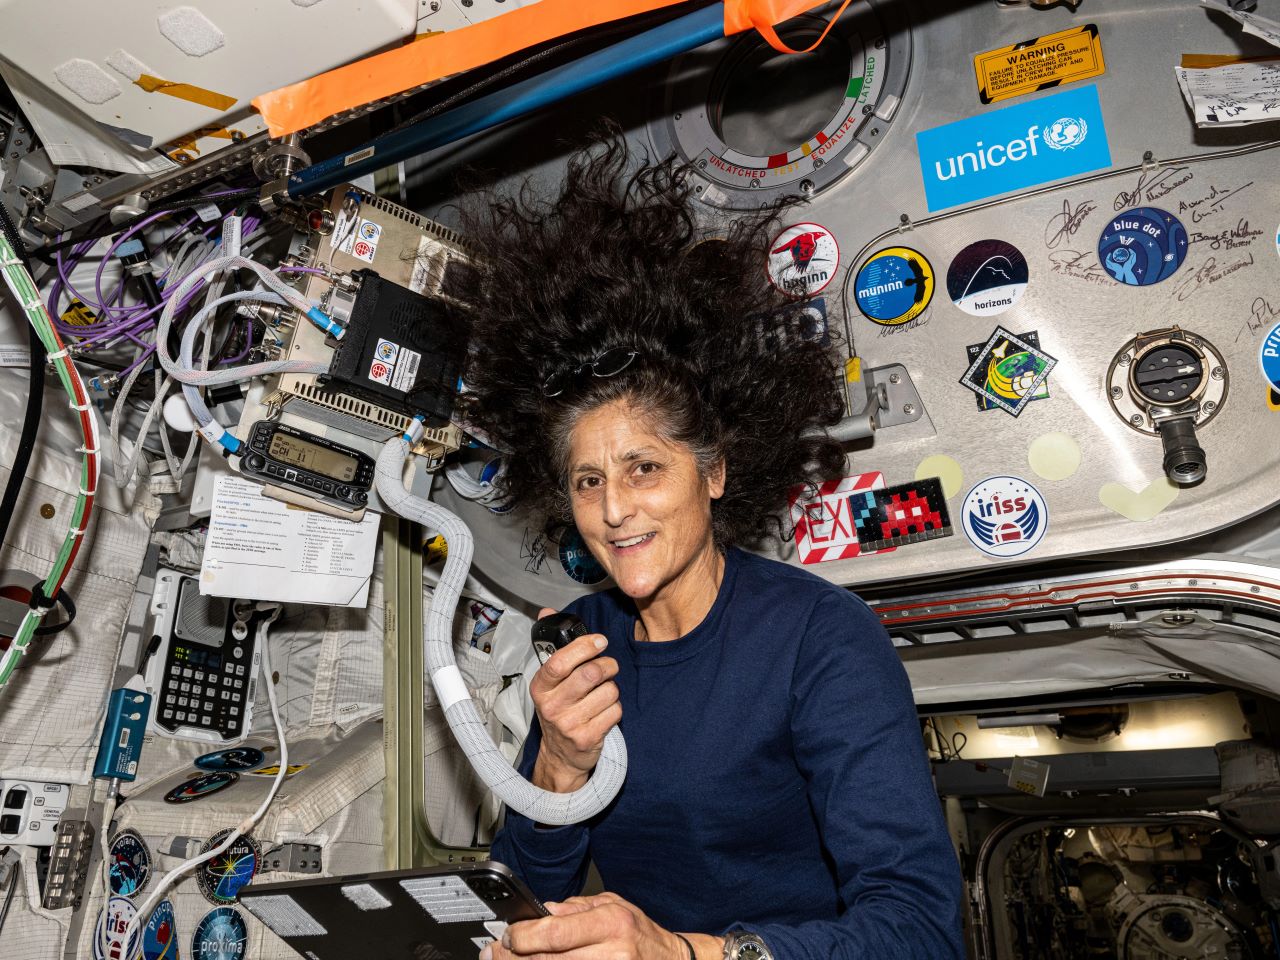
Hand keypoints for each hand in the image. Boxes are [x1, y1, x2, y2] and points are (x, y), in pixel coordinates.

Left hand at [483, 893, 689, 959]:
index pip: (555, 932)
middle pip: (548, 959)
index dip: (523, 936)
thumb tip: (544, 911)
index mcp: (610, 922)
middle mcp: (610, 952)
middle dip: (516, 956)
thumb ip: (576, 908)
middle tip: (497, 952)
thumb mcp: (613, 905)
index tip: (507, 935)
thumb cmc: (642, 933)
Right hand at [530, 608, 621, 793]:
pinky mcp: (587, 739)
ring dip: (612, 689)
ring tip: (602, 695)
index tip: (599, 641)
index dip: (584, 647)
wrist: (561, 755)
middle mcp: (551, 706)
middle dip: (608, 665)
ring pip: (608, 692)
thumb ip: (553, 646)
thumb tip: (547, 611)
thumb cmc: (559, 709)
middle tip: (609, 667)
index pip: (560, 661)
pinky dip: (615, 709)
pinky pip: (615, 711)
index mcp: (540, 687)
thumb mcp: (550, 681)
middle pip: (591, 674)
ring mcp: (568, 725)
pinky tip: (604, 713)